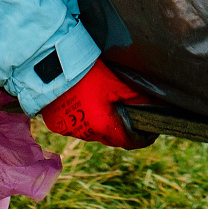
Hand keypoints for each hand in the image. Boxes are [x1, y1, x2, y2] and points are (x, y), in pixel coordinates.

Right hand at [38, 61, 155, 149]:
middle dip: (122, 128)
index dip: (143, 138)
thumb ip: (136, 98)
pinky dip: (82, 118)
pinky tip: (85, 104)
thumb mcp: (116, 84)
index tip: (151, 132)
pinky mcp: (56, 124)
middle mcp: (86, 134)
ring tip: (105, 106)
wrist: (53, 67)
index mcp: (104, 126)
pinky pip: (75, 125)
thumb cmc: (87, 73)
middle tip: (129, 114)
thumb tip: (154, 105)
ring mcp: (69, 130)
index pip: (130, 142)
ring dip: (101, 123)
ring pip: (92, 132)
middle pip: (111, 137)